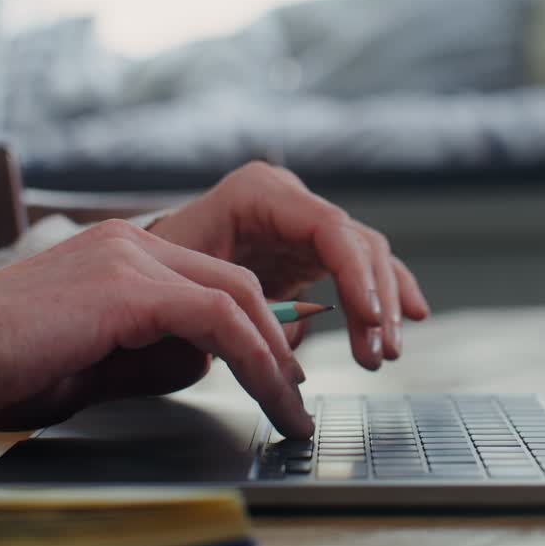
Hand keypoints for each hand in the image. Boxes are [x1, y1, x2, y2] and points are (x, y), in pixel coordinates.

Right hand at [0, 220, 313, 437]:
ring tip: (290, 406)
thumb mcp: (96, 361)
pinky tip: (267, 389)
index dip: (257, 327)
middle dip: (278, 343)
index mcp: (121, 254)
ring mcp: (130, 257)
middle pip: (236, 285)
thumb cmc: (2, 365)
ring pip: (236, 298)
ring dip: (274, 357)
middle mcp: (131, 243)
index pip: (213, 282)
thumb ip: (155, 354)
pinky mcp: (128, 285)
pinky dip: (252, 356)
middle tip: (297, 392)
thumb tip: (209, 363)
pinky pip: (215, 317)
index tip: (281, 369)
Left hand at [147, 162, 429, 369]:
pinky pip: (359, 268)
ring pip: (366, 257)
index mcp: (258, 192)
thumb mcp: (183, 282)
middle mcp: (288, 199)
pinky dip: (384, 293)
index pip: (328, 226)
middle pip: (356, 243)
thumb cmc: (149, 273)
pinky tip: (413, 315)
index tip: (367, 316)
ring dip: (381, 307)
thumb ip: (234, 308)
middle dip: (374, 300)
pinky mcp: (308, 251)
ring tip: (383, 353)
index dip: (355, 273)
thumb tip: (283, 344)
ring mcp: (302, 223)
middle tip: (377, 351)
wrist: (132, 266)